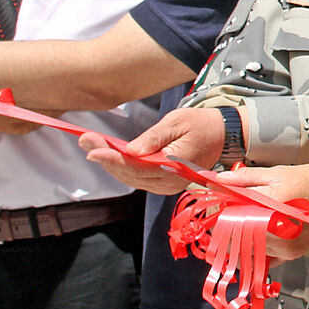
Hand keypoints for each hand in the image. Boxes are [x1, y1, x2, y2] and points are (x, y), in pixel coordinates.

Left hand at [81, 107, 226, 193]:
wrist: (223, 136)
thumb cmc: (201, 125)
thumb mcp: (177, 122)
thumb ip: (154, 138)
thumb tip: (131, 150)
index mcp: (176, 166)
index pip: (138, 167)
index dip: (113, 160)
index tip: (93, 150)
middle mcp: (170, 183)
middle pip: (130, 174)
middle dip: (105, 158)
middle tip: (85, 140)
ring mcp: (166, 186)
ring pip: (130, 178)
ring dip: (109, 163)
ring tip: (90, 144)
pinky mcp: (163, 184)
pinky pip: (137, 178)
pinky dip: (120, 167)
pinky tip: (107, 154)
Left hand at [212, 164, 308, 261]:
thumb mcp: (281, 174)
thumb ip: (246, 179)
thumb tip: (218, 180)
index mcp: (269, 210)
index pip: (228, 217)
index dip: (220, 209)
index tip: (219, 201)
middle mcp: (276, 235)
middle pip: (236, 234)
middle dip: (232, 221)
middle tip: (236, 206)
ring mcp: (285, 248)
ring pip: (250, 245)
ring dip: (246, 233)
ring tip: (258, 215)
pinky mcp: (293, 254)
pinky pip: (266, 254)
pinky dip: (262, 244)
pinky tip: (268, 230)